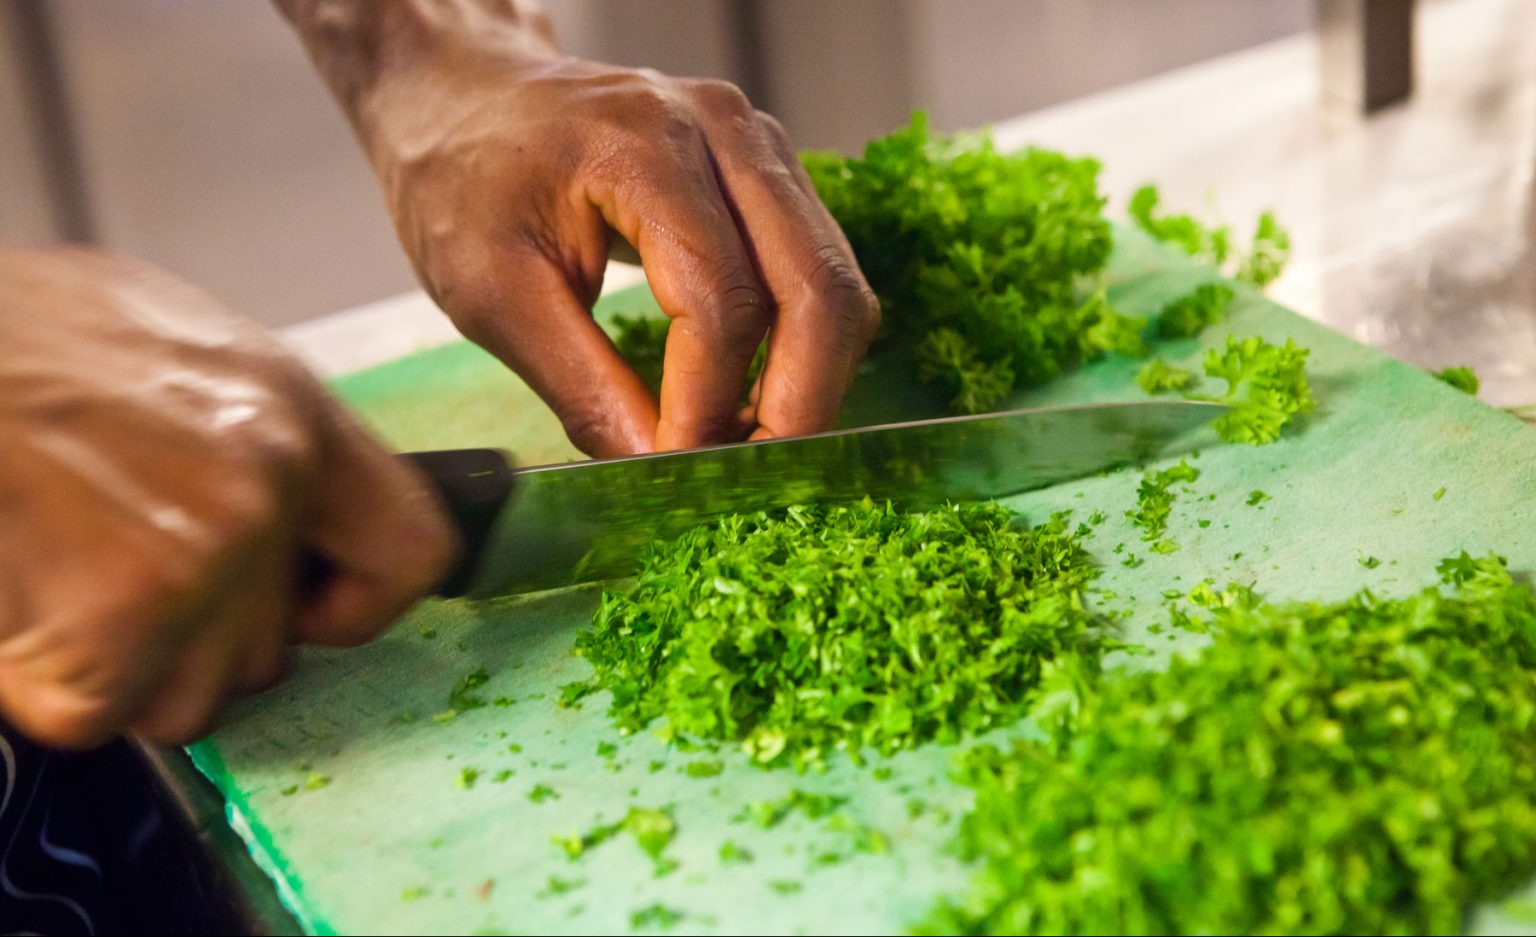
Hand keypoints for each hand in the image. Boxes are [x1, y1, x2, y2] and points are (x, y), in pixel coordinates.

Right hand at [0, 247, 456, 746]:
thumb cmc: (21, 335)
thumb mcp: (177, 343)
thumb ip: (250, 436)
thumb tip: (289, 516)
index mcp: (294, 415)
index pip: (413, 551)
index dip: (357, 602)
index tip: (305, 608)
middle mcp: (266, 491)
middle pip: (271, 652)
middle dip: (195, 641)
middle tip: (115, 573)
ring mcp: (196, 562)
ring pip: (190, 699)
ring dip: (123, 670)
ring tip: (59, 576)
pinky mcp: (111, 627)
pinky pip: (98, 714)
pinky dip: (45, 684)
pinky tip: (18, 603)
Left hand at [282, 1, 879, 456]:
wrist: (467, 97)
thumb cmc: (462, 180)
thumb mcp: (493, 293)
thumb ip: (582, 384)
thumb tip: (657, 468)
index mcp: (644, 147)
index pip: (719, 300)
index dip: (709, 405)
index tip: (678, 474)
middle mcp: (723, 131)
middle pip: (816, 289)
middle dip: (796, 404)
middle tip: (752, 481)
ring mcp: (757, 143)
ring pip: (836, 283)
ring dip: (810, 380)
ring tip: (750, 445)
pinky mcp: (768, 170)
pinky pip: (818, 269)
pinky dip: (801, 346)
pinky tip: (753, 394)